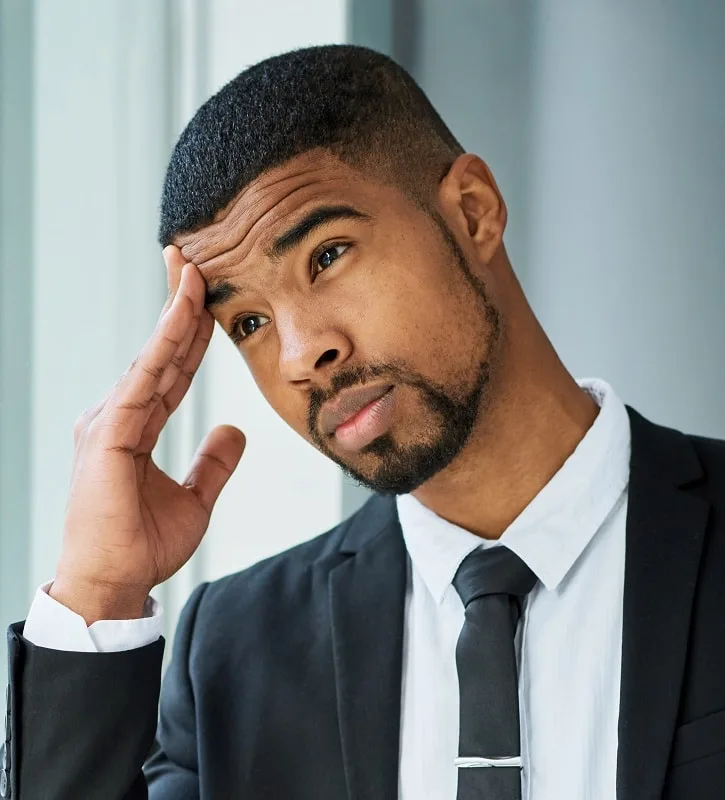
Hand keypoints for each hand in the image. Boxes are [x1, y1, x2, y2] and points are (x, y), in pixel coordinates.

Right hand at [51, 246, 245, 623]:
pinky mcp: (111, 433)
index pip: (172, 368)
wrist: (114, 582)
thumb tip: (235, 431)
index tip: (208, 297)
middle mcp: (121, 415)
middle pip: (160, 351)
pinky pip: (146, 379)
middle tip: (194, 259)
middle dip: (179, 305)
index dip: (191, 333)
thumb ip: (213, 462)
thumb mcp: (195, 498)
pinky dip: (164, 344)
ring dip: (174, 312)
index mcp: (138, 425)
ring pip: (153, 356)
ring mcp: (112, 421)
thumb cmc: (142, 544)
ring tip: (192, 270)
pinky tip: (181, 313)